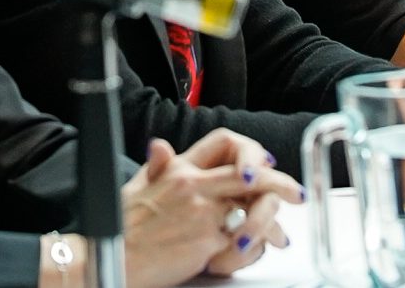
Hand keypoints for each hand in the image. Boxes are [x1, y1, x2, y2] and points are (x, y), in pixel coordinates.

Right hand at [119, 134, 299, 287]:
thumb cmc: (120, 228)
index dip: (250, 152)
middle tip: (295, 194)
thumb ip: (156, 167)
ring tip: (279, 236)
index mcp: (179, 170)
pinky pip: (243, 243)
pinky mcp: (207, 244)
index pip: (224, 145)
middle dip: (279, 184)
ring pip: (253, 210)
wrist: (109, 259)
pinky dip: (253, 250)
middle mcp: (195, 188)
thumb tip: (160, 146)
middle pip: (250, 175)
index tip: (265, 163)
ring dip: (272, 224)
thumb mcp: (135, 186)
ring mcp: (203, 216)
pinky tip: (254, 254)